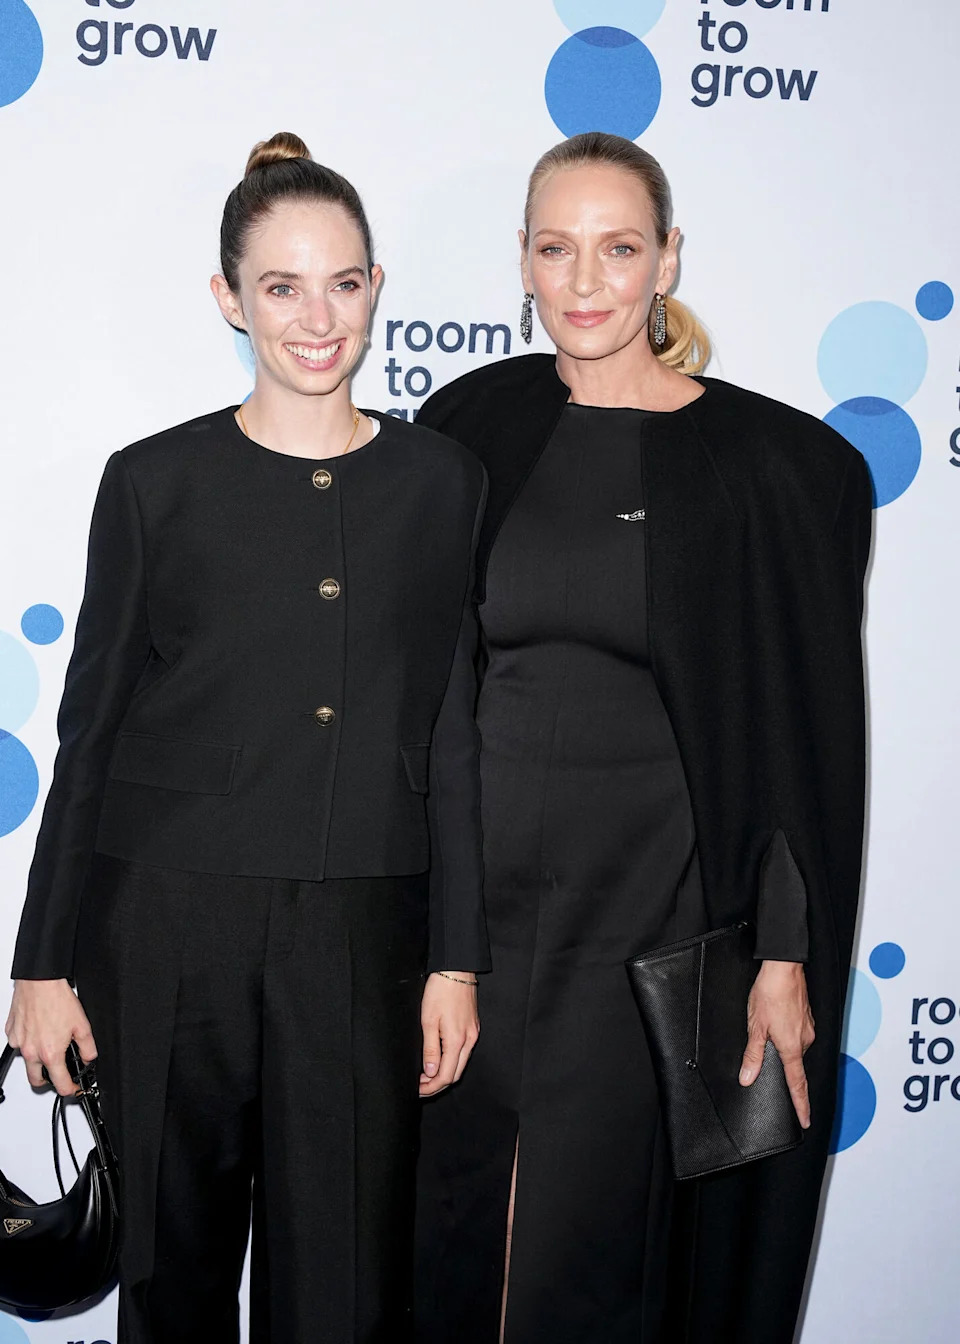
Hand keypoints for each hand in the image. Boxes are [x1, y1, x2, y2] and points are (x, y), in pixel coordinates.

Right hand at [6, 979, 97, 1096]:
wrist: (39, 982)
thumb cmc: (57, 999)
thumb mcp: (82, 1025)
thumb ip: (88, 1047)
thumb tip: (90, 1057)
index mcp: (50, 1053)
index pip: (60, 1084)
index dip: (70, 1089)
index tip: (73, 1088)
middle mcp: (31, 1052)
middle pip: (37, 1080)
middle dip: (49, 1081)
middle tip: (59, 1073)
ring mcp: (19, 1043)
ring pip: (27, 1062)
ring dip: (37, 1060)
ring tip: (50, 1046)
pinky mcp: (12, 1034)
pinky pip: (19, 1045)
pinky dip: (28, 1043)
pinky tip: (38, 1031)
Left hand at [419, 972, 479, 1097]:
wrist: (456, 969)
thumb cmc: (440, 991)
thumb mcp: (428, 1021)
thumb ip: (430, 1049)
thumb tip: (431, 1073)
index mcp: (457, 1041)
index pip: (446, 1076)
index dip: (431, 1087)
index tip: (417, 1089)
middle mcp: (469, 1040)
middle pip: (455, 1074)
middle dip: (437, 1085)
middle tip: (420, 1086)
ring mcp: (473, 1034)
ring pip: (460, 1064)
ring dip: (444, 1073)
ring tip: (426, 1074)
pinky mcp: (473, 1027)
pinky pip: (463, 1052)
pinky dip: (451, 1061)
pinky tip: (439, 1058)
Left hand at [739, 960, 814, 1128]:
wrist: (783, 967)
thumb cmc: (769, 993)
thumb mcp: (755, 1026)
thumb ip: (753, 1055)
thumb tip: (748, 1078)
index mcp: (792, 1047)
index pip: (797, 1084)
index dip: (800, 1105)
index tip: (805, 1121)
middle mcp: (805, 1040)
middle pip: (793, 1063)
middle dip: (782, 1064)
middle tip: (768, 1053)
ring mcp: (808, 1028)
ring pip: (794, 1046)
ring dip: (783, 1045)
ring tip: (769, 1030)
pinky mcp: (807, 1018)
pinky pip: (797, 1034)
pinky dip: (787, 1034)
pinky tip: (776, 1021)